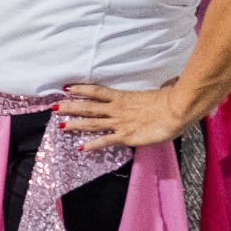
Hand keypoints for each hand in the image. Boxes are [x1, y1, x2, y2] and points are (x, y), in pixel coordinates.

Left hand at [56, 83, 192, 150]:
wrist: (176, 110)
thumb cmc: (171, 99)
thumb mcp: (158, 91)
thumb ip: (157, 88)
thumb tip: (169, 82)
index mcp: (123, 96)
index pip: (96, 91)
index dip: (81, 89)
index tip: (67, 88)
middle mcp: (117, 108)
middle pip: (88, 106)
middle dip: (70, 107)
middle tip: (54, 107)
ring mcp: (120, 122)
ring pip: (92, 122)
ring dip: (75, 124)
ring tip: (60, 125)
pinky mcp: (126, 136)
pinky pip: (105, 140)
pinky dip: (92, 144)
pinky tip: (80, 148)